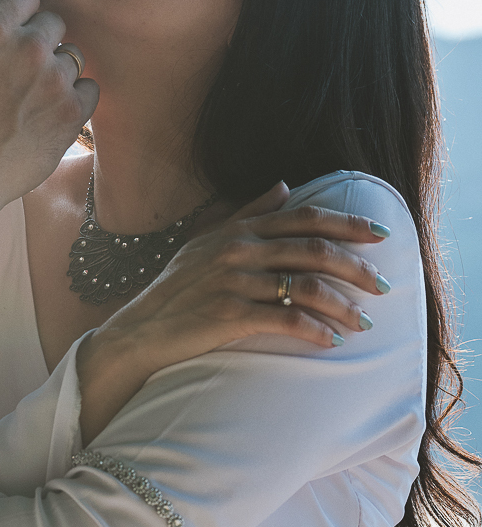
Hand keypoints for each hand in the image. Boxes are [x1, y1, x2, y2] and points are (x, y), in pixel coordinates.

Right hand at [0, 0, 98, 214]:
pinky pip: (89, 88)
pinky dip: (75, 98)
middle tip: (19, 71)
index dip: (20, 11)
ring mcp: (54, 80)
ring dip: (56, 71)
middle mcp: (28, 48)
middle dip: (39, 40)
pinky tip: (49, 112)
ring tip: (31, 97)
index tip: (13, 31)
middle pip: (54, 22)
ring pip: (72, 56)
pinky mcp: (72, 111)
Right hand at [77, 182, 391, 441]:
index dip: (346, 223)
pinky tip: (330, 341)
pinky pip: (285, 319)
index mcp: (240, 229)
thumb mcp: (209, 241)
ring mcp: (233, 281)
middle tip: (384, 285)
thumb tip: (283, 185)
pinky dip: (314, 330)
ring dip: (342, 305)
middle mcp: (239, 249)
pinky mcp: (228, 315)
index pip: (304, 218)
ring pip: (305, 285)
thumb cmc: (179, 287)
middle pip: (313, 249)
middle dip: (357, 267)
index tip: (381, 234)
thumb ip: (248, 212)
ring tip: (363, 322)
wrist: (141, 330)